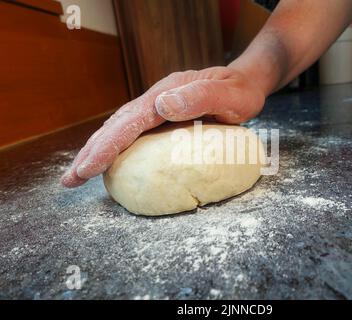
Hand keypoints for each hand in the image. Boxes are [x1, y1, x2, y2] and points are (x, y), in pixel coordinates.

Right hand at [60, 66, 265, 187]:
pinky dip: (114, 148)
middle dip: (91, 153)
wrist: (244, 82)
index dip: (107, 146)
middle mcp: (155, 100)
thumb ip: (201, 97)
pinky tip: (107, 160)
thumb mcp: (229, 94)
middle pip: (115, 126)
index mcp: (166, 94)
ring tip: (78, 174)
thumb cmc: (240, 92)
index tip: (88, 167)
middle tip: (69, 180)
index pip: (129, 122)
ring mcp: (156, 108)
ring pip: (119, 129)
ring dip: (97, 151)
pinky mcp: (160, 118)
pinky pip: (131, 133)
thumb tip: (163, 105)